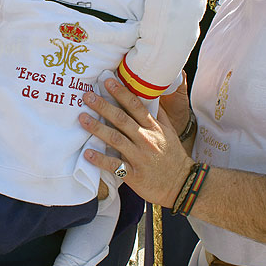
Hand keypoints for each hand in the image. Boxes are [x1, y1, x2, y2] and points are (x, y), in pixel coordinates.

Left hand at [79, 77, 193, 207]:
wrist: (182, 184)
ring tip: (82, 119)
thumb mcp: (169, 132)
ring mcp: (140, 157)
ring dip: (97, 128)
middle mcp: (146, 139)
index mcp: (154, 128)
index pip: (136, 106)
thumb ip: (158, 114)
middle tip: (87, 96)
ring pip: (116, 139)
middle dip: (103, 106)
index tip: (108, 81)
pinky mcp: (134, 174)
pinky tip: (87, 153)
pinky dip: (101, 159)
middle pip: (122, 119)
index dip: (121, 93)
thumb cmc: (173, 156)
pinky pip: (115, 166)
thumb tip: (150, 95)